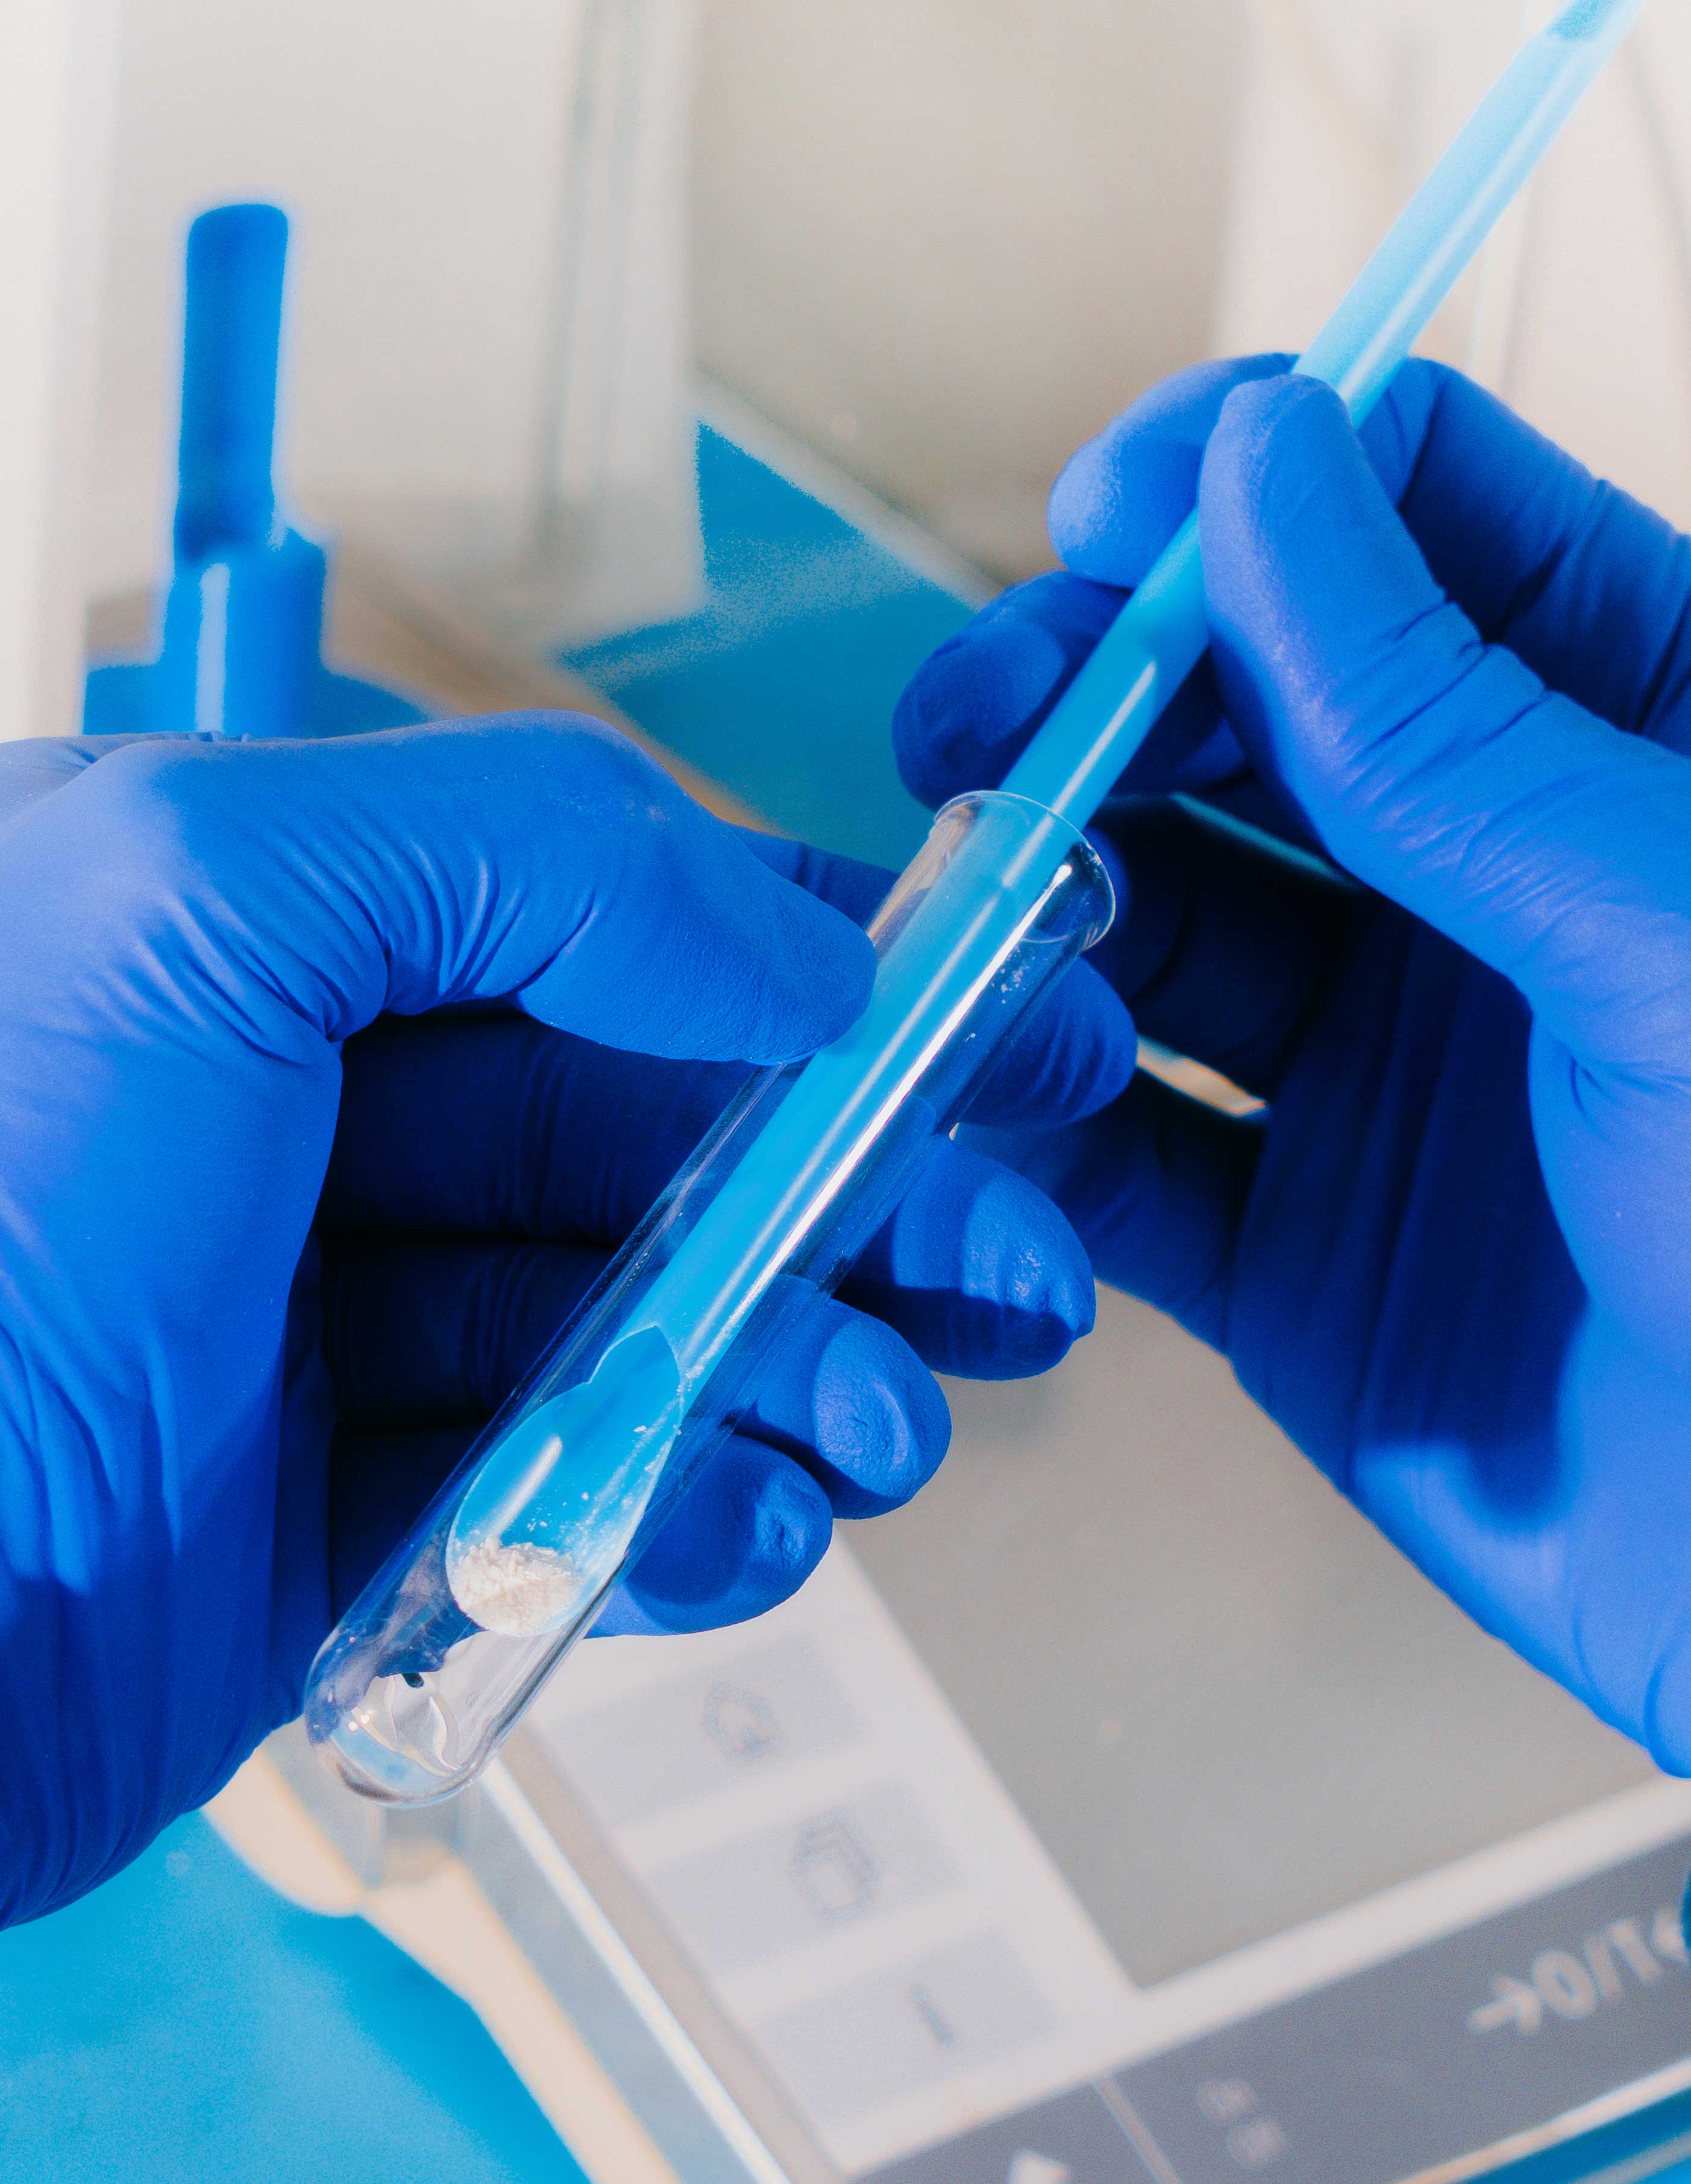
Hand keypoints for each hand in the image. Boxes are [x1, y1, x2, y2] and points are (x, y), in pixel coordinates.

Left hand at [0, 717, 1129, 1922]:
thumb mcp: (201, 902)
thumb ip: (531, 854)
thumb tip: (800, 952)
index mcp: (254, 925)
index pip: (607, 915)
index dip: (828, 965)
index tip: (1010, 1022)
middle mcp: (291, 1108)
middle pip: (657, 1130)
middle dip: (859, 1200)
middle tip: (1021, 1270)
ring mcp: (317, 1319)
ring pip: (638, 1320)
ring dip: (803, 1374)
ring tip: (898, 1433)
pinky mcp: (338, 1512)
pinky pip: (568, 1488)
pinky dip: (690, 1510)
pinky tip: (762, 1524)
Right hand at [894, 357, 1690, 1769]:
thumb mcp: (1671, 931)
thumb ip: (1443, 718)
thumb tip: (1261, 472)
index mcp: (1623, 746)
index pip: (1413, 519)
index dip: (1245, 487)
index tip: (1108, 522)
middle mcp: (1480, 885)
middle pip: (1230, 713)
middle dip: (1084, 701)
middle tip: (975, 732)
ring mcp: (1376, 1067)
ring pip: (1139, 927)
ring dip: (1028, 911)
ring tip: (960, 930)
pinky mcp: (1292, 1246)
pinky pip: (1113, 1151)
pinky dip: (1025, 1120)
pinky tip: (976, 1095)